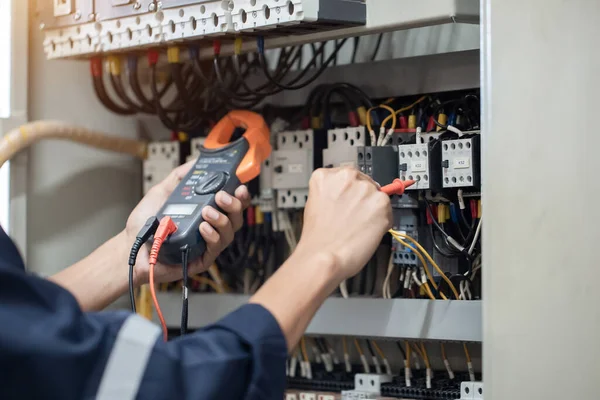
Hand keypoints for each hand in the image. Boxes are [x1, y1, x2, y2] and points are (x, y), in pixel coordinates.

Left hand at [125, 160, 250, 284]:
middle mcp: (211, 228)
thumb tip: (196, 161)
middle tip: (221, 196)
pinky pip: (215, 248)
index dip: (240, 195)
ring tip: (206, 212)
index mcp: (207, 211)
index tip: (238, 185)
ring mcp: (207, 244)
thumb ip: (180, 176)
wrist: (131, 245)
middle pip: (236, 217)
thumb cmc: (146, 222)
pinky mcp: (201, 259)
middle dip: (234, 205)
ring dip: (222, 219)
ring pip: (229, 233)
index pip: (232, 203)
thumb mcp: (162, 192)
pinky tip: (203, 228)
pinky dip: (212, 236)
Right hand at [297, 167, 391, 281]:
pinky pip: (388, 211)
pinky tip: (367, 231)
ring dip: (373, 210)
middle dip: (362, 198)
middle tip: (353, 217)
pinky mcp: (382, 203)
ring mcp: (366, 189)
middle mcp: (347, 177)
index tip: (348, 200)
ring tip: (357, 226)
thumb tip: (349, 194)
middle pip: (365, 182)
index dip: (349, 192)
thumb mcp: (315, 204)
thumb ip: (333, 193)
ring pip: (378, 196)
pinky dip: (383, 222)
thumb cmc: (318, 238)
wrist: (323, 257)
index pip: (347, 176)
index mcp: (326, 176)